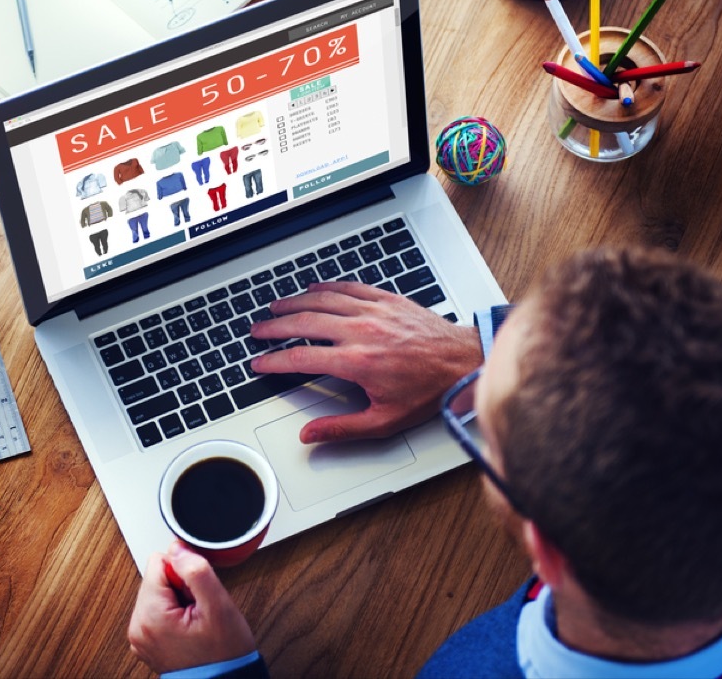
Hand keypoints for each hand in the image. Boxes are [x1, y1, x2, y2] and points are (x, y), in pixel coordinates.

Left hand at [127, 541, 255, 673]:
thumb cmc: (224, 655)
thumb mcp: (218, 606)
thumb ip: (196, 571)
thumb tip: (177, 548)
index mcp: (149, 616)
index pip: (158, 562)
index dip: (184, 573)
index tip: (197, 595)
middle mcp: (138, 626)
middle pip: (156, 577)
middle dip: (181, 588)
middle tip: (198, 611)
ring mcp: (140, 636)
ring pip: (158, 592)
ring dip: (179, 600)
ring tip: (195, 621)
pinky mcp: (147, 640)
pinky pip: (158, 610)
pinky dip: (175, 613)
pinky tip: (190, 628)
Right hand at [249, 281, 482, 443]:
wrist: (464, 362)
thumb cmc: (430, 390)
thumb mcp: (385, 420)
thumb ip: (342, 428)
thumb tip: (310, 435)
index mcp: (357, 362)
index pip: (301, 358)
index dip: (274, 361)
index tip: (260, 363)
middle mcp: (361, 331)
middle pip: (304, 323)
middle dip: (274, 327)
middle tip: (258, 331)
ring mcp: (373, 311)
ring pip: (321, 300)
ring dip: (294, 303)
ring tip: (275, 308)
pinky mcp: (386, 299)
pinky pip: (347, 287)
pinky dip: (325, 287)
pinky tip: (312, 288)